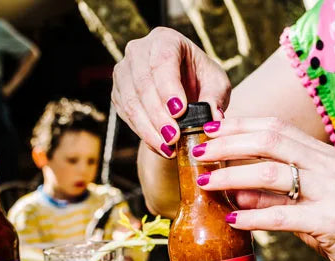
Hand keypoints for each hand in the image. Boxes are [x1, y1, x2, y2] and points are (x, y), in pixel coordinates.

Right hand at [112, 28, 229, 157]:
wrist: (185, 89)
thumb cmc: (201, 81)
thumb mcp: (217, 84)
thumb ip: (215, 98)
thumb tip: (215, 118)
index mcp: (165, 40)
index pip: (162, 61)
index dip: (168, 88)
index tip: (179, 112)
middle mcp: (139, 51)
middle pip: (143, 83)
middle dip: (158, 114)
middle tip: (173, 137)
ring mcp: (124, 72)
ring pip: (130, 101)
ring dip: (148, 128)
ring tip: (167, 147)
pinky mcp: (118, 93)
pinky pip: (126, 115)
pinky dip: (143, 133)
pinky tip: (159, 146)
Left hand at [195, 117, 334, 260]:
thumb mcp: (308, 210)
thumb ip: (274, 198)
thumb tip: (235, 192)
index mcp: (324, 156)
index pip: (275, 127)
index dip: (238, 126)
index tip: (208, 131)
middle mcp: (329, 166)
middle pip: (269, 140)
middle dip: (227, 144)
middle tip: (198, 153)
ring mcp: (333, 192)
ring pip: (271, 173)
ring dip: (232, 177)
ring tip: (206, 184)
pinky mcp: (332, 222)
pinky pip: (283, 215)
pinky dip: (253, 217)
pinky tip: (232, 220)